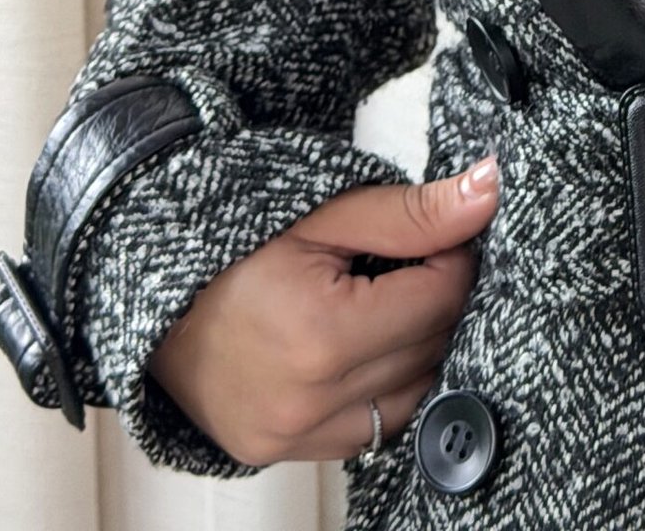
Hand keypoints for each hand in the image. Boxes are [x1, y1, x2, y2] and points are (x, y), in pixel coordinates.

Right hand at [147, 154, 500, 465]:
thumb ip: (412, 213)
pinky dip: (388, 387)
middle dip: (438, 297)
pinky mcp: (288, 454)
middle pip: (432, 346)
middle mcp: (312, 398)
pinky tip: (369, 347)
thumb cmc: (236, 248)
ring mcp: (299, 435)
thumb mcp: (325, 215)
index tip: (441, 232)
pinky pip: (376, 427)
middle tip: (414, 260)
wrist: (156, 304)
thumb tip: (488, 190)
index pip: (440, 296)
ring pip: (415, 394)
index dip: (454, 256)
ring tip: (387, 301)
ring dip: (419, 346)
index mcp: (322, 333)